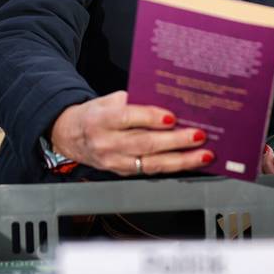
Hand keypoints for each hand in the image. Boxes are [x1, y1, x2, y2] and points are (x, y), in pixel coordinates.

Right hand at [50, 90, 211, 176]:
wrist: (70, 136)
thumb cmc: (93, 115)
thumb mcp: (106, 100)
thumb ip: (132, 101)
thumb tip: (166, 101)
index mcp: (100, 120)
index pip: (127, 118)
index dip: (151, 118)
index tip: (173, 117)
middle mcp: (106, 143)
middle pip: (145, 143)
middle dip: (176, 141)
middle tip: (198, 135)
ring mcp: (114, 161)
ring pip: (151, 163)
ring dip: (181, 160)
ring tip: (203, 154)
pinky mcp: (121, 172)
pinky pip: (150, 171)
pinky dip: (172, 167)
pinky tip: (188, 162)